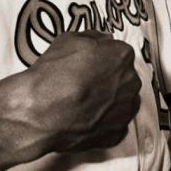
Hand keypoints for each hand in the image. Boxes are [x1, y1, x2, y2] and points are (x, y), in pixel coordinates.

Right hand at [27, 30, 140, 152]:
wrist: (40, 111)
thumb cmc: (53, 75)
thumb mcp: (70, 39)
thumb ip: (94, 37)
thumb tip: (102, 40)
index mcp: (123, 55)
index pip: (120, 54)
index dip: (104, 59)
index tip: (93, 65)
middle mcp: (130, 81)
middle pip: (124, 77)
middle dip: (109, 80)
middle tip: (88, 85)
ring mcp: (126, 108)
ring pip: (124, 101)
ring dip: (111, 101)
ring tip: (87, 104)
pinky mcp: (117, 132)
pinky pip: (116, 125)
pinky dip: (104, 123)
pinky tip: (87, 119)